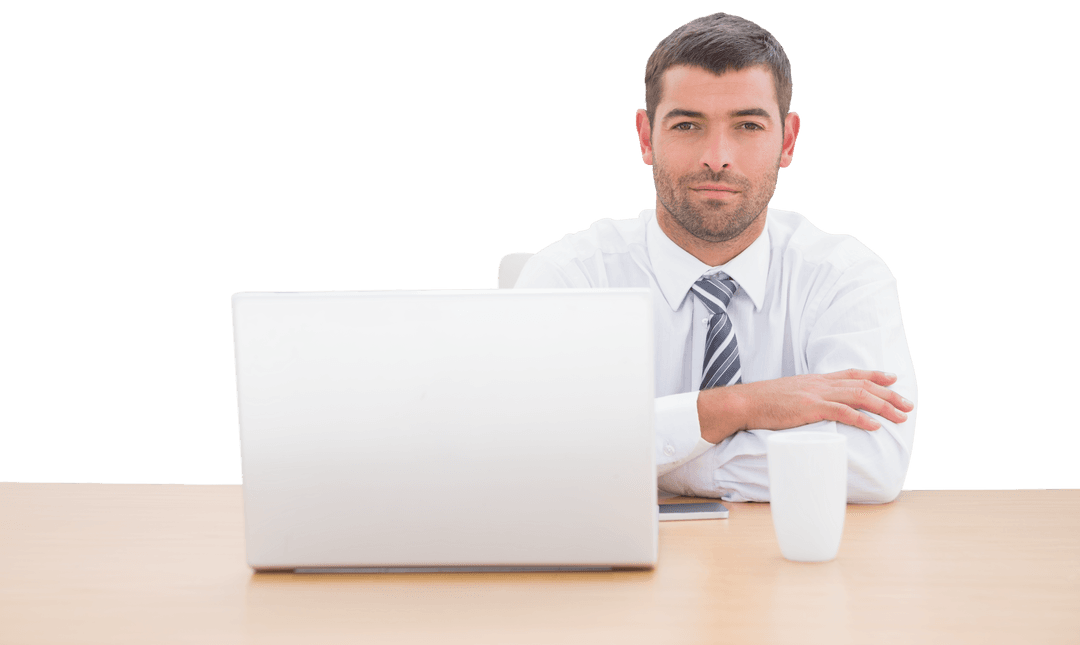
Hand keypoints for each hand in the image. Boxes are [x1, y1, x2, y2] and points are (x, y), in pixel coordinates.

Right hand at [697, 369, 913, 443]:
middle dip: (889, 395)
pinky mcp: (810, 408)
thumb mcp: (790, 393)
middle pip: (863, 385)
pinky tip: (874, 426)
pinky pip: (841, 411)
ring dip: (883, 406)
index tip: (893, 379)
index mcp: (816, 380)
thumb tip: (817, 407)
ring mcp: (816, 394)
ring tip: (900, 416)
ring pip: (858, 396)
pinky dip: (861, 419)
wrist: (746, 402)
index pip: (852, 373)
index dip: (875, 376)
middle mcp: (821, 383)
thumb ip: (807, 397)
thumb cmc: (764, 402)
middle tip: (908, 405)